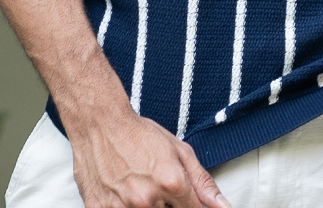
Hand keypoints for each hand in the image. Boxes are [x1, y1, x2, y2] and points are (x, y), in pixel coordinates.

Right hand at [67, 105, 229, 207]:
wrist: (99, 123)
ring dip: (148, 206)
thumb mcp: (178, 150)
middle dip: (168, 205)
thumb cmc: (138, 133)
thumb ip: (202, 182)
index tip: (184, 198)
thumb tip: (222, 206)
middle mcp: (147, 200)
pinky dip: (124, 206)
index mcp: (171, 183)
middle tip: (157, 185)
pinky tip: (123, 192)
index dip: (192, 206)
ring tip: (140, 186)